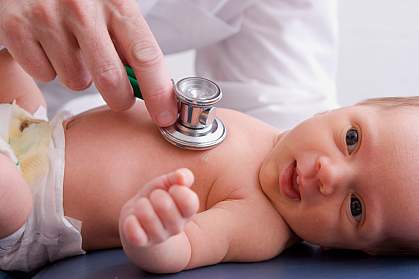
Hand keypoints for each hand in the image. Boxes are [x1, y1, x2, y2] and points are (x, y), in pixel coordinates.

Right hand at [0, 0, 176, 125]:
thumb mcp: (112, 7)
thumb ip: (130, 43)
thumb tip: (152, 88)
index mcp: (116, 2)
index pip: (146, 56)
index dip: (159, 93)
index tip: (166, 116)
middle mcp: (82, 8)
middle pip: (111, 79)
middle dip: (119, 97)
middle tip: (118, 93)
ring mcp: (47, 17)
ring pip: (76, 81)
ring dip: (79, 75)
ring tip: (73, 48)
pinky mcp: (16, 28)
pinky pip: (44, 75)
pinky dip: (49, 67)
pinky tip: (48, 44)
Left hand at [119, 168, 198, 246]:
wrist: (138, 214)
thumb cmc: (157, 195)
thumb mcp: (169, 182)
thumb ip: (181, 177)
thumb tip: (182, 177)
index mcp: (187, 213)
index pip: (189, 203)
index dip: (178, 191)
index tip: (172, 188)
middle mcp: (176, 227)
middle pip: (166, 206)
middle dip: (156, 195)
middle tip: (154, 196)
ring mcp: (159, 236)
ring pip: (149, 219)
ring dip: (142, 205)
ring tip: (142, 204)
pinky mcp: (141, 242)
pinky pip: (136, 236)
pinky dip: (131, 224)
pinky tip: (132, 218)